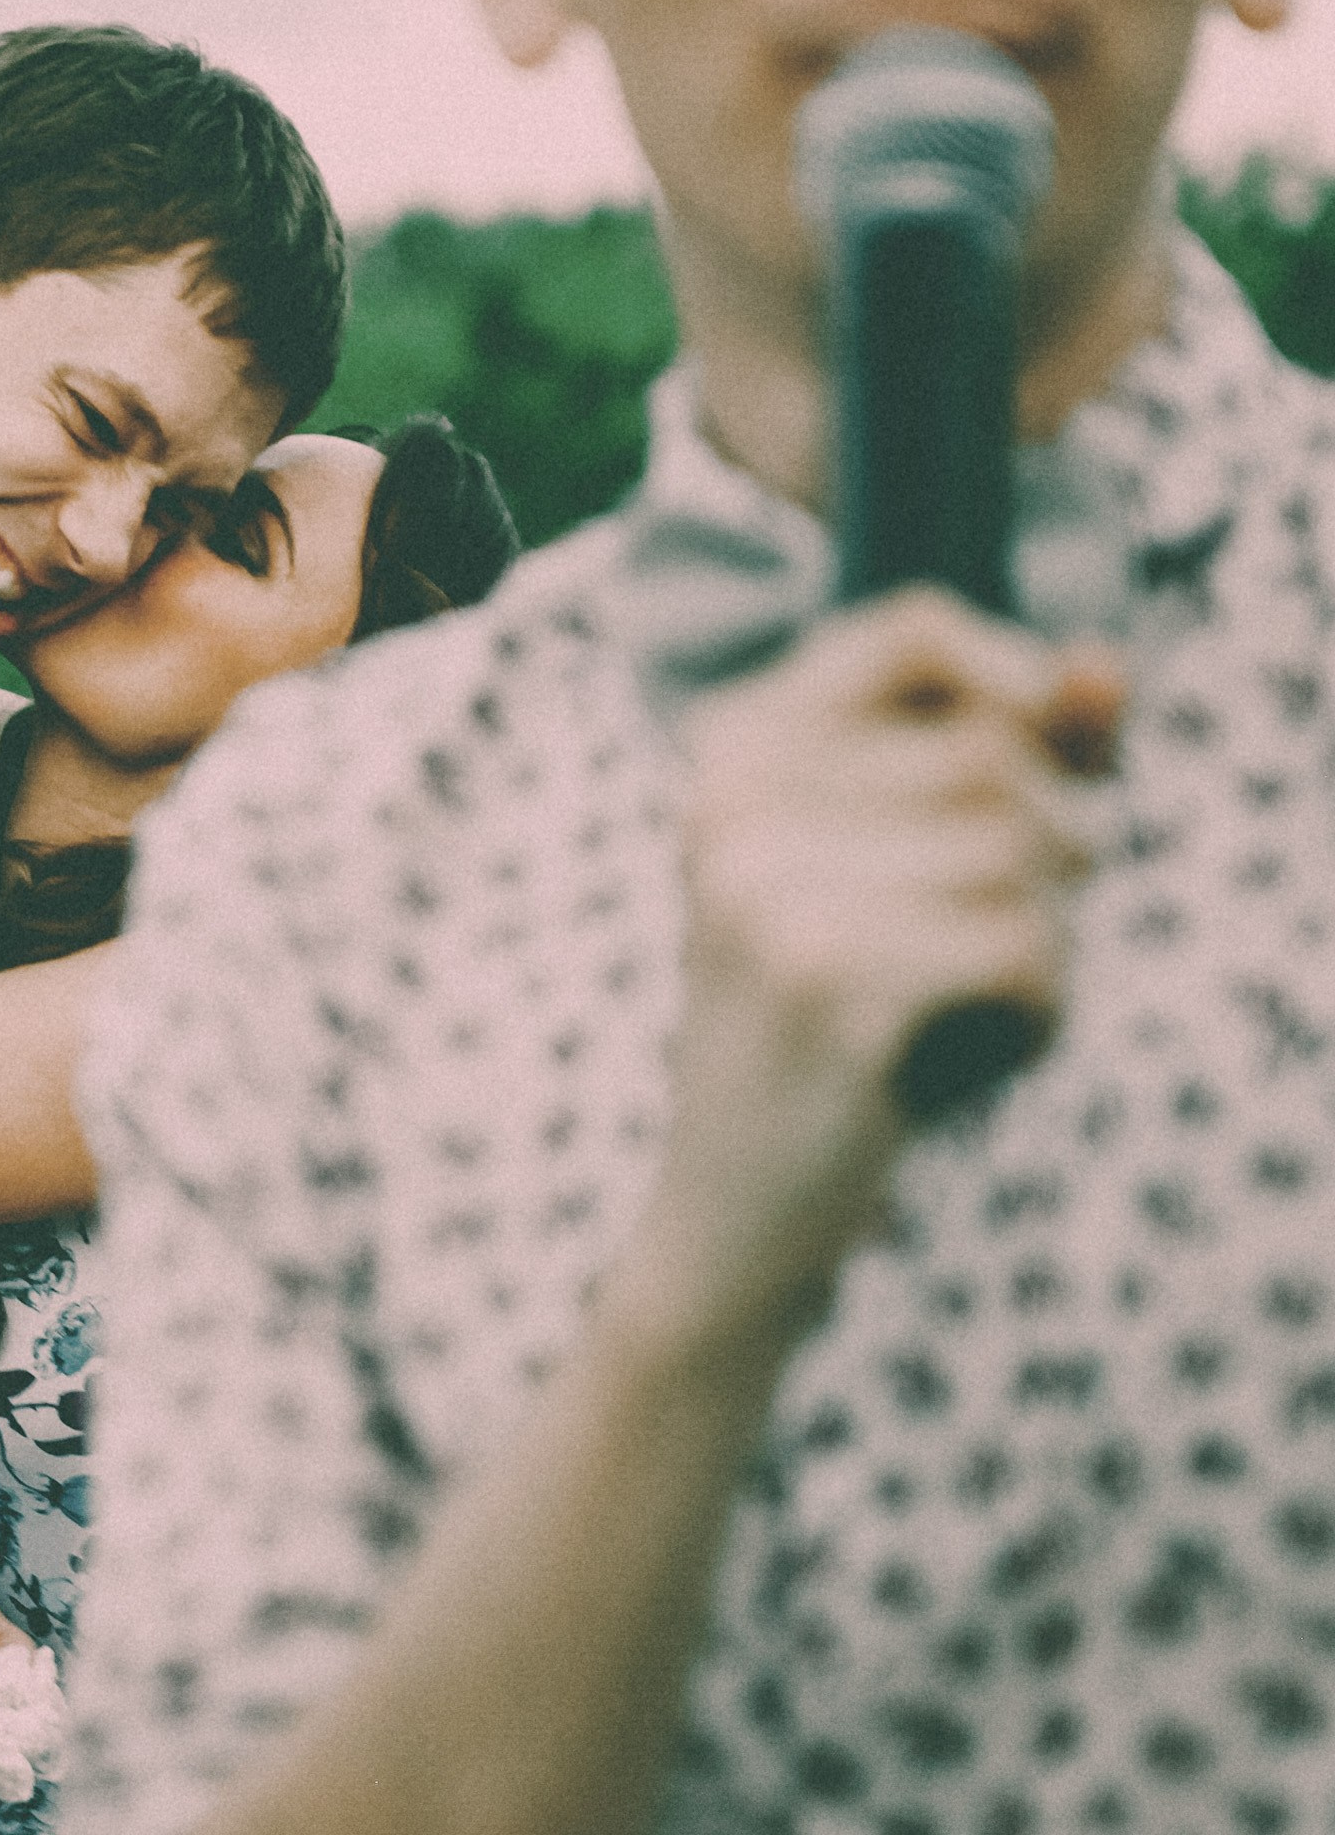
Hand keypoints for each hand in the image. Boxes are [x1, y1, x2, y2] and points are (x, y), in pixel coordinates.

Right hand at [632, 588, 1123, 1364]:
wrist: (733, 1207)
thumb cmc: (834, 1021)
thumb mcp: (897, 864)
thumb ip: (1008, 751)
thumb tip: (1109, 670)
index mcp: (726, 752)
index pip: (915, 627)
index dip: (1019, 681)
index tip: (1036, 771)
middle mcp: (728, 803)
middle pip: (1000, 750)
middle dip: (1051, 846)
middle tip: (982, 942)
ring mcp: (767, 891)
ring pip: (1028, 847)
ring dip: (1050, 936)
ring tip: (968, 1002)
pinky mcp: (830, 984)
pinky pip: (1029, 948)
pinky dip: (1039, 1014)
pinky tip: (968, 1060)